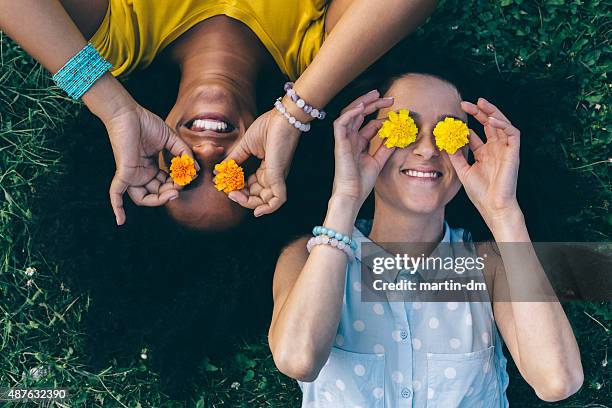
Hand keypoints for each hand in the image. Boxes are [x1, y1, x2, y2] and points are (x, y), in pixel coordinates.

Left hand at [104, 102, 197, 224]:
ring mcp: (131, 174)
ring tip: (173, 193)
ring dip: (159, 200)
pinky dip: (117, 208)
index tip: (188, 175)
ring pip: (143, 198)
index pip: (166, 183)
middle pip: (157, 193)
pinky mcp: (123, 173)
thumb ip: (183, 153)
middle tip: (182, 185)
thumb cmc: (147, 123)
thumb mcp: (171, 140)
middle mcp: (141, 173)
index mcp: (150, 166)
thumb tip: (195, 168)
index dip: (178, 183)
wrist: (128, 113)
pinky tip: (120, 221)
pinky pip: (117, 194)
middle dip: (171, 192)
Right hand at [224, 108, 300, 216]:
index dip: (237, 189)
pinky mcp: (279, 176)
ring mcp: (277, 177)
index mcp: (266, 169)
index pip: (251, 186)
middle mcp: (273, 176)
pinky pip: (278, 200)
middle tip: (228, 192)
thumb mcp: (245, 146)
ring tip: (234, 195)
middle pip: (257, 196)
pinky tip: (257, 211)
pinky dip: (268, 208)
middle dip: (241, 198)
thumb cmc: (267, 128)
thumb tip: (219, 171)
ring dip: (248, 203)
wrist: (281, 118)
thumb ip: (233, 160)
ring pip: (265, 201)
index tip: (223, 184)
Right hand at [331, 91, 395, 211]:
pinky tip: (362, 107)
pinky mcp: (339, 143)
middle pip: (359, 114)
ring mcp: (344, 140)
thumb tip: (397, 136)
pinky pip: (341, 123)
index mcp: (358, 143)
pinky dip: (350, 113)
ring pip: (349, 114)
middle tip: (389, 97)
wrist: (352, 195)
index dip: (382, 117)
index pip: (369, 123)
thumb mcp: (379, 161)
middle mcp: (350, 139)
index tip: (398, 114)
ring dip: (361, 102)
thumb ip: (386, 148)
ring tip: (375, 95)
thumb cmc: (362, 182)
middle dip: (373, 103)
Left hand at [448, 98, 520, 225]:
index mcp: (485, 153)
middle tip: (465, 103)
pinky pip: (513, 133)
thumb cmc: (480, 192)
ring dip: (492, 112)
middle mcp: (496, 148)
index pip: (477, 132)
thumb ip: (456, 156)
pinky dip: (503, 124)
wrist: (492, 206)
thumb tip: (445, 142)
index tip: (454, 115)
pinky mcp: (514, 152)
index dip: (467, 123)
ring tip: (480, 103)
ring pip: (502, 124)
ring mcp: (505, 150)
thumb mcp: (463, 171)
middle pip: (489, 124)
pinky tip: (490, 120)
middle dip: (478, 112)